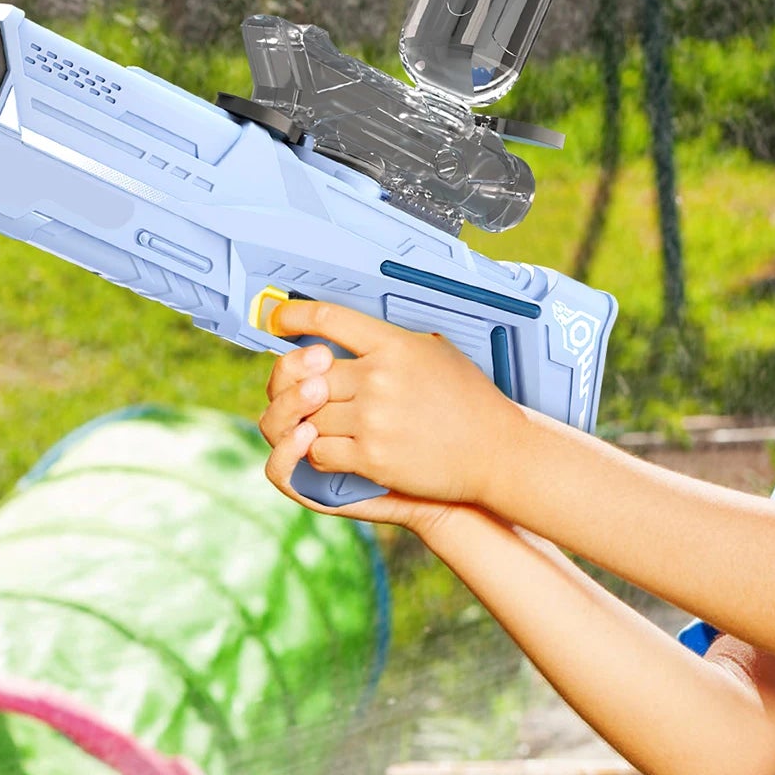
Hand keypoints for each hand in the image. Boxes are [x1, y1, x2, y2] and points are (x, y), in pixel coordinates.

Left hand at [258, 297, 522, 510]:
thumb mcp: (436, 351)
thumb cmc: (471, 402)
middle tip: (305, 391)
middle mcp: (379, 378)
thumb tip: (349, 335)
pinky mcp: (372, 457)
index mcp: (395, 345)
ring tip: (324, 424)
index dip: (293, 316)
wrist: (497, 452)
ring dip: (310, 422)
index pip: (328, 319)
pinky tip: (333, 448)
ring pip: (308, 416)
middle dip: (301, 385)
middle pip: (309, 375)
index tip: (277, 320)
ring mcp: (374, 419)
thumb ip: (390, 342)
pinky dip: (318, 452)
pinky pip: (319, 451)